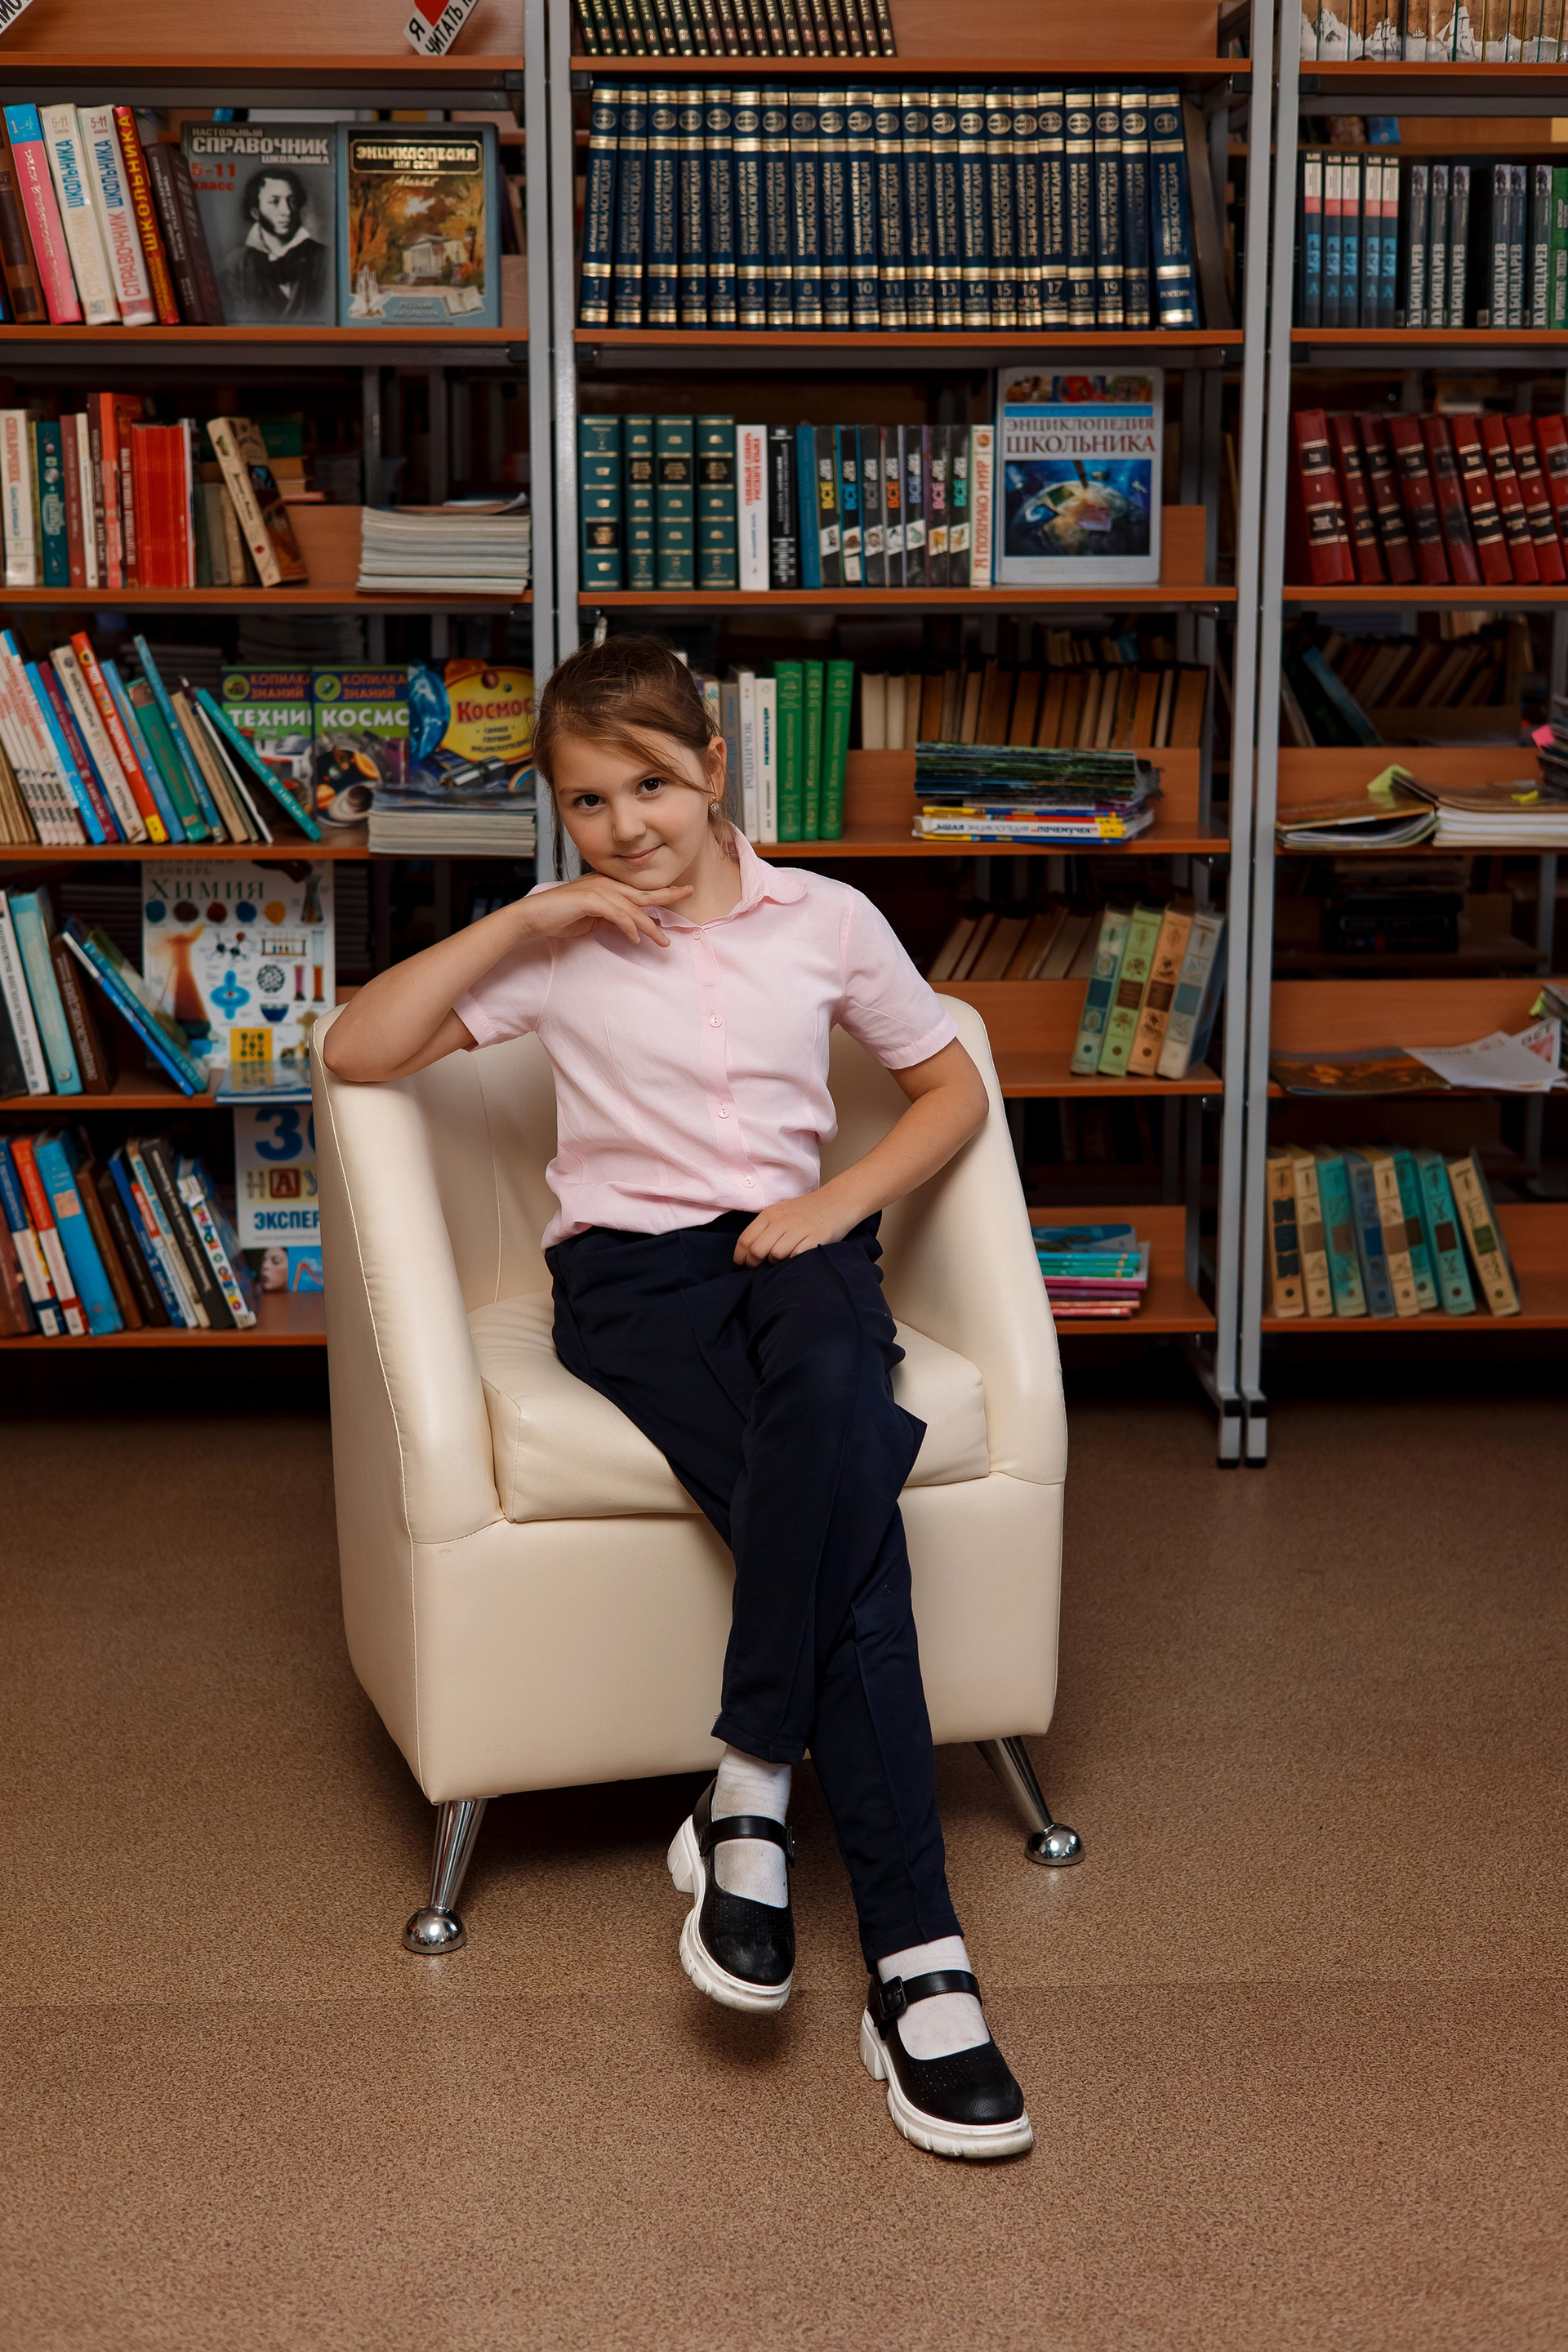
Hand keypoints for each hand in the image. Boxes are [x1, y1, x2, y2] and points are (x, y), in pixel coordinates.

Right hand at [521, 872, 692, 949]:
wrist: (534, 917)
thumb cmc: (561, 917)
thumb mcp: (593, 919)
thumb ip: (612, 919)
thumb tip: (633, 928)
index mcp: (607, 886)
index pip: (638, 891)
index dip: (661, 891)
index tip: (681, 892)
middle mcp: (605, 884)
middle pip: (643, 892)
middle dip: (667, 893)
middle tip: (689, 892)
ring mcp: (598, 890)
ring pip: (633, 908)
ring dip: (649, 927)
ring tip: (662, 942)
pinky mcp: (590, 900)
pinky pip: (617, 915)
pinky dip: (628, 927)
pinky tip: (635, 939)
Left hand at [733, 1188, 860, 1264]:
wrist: (837, 1201)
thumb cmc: (806, 1211)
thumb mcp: (781, 1212)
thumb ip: (765, 1228)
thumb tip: (747, 1252)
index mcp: (770, 1214)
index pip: (745, 1239)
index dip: (739, 1257)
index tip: (740, 1267)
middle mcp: (782, 1221)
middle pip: (757, 1250)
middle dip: (753, 1265)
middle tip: (757, 1271)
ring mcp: (799, 1229)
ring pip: (775, 1255)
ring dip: (774, 1265)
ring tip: (779, 1264)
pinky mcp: (815, 1238)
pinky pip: (795, 1257)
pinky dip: (792, 1263)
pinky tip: (794, 1261)